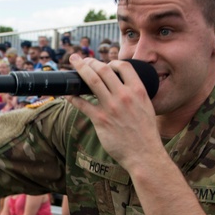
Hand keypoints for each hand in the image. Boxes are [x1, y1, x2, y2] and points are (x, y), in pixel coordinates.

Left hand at [66, 55, 160, 169]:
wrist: (144, 154)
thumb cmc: (146, 133)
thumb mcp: (147, 107)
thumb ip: (135, 94)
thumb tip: (124, 86)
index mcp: (138, 90)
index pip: (123, 66)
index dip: (112, 62)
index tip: (105, 65)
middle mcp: (124, 95)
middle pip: (103, 69)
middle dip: (90, 62)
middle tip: (81, 60)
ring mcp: (111, 107)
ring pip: (92, 81)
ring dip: (80, 70)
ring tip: (73, 64)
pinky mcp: (100, 120)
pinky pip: (82, 103)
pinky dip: (72, 96)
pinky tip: (68, 94)